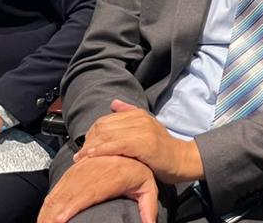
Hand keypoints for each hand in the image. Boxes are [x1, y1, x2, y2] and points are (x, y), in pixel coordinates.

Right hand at [38, 155, 158, 222]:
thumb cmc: (139, 170)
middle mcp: (93, 171)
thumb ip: (148, 206)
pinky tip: (46, 212)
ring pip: (61, 189)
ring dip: (49, 208)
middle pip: (68, 193)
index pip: (86, 194)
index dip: (70, 208)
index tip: (59, 221)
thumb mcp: (147, 187)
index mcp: (111, 177)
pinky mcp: (76, 168)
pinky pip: (61, 184)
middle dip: (53, 212)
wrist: (131, 143)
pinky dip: (51, 199)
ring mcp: (82, 169)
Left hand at [74, 100, 201, 183]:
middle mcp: (140, 119)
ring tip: (81, 158)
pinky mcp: (144, 143)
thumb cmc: (162, 148)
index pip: (105, 120)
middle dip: (89, 141)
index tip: (85, 147)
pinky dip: (101, 151)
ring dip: (91, 147)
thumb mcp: (147, 127)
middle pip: (104, 126)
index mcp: (138, 114)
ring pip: (108, 135)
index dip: (91, 133)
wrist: (181, 159)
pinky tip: (92, 157)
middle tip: (80, 155)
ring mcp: (143, 130)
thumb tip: (113, 103)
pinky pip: (116, 145)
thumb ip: (130, 114)